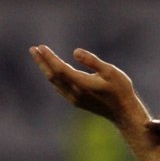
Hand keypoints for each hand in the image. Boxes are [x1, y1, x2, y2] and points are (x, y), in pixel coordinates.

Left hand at [29, 45, 148, 126]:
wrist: (124, 113)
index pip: (60, 68)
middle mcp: (75, 92)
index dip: (49, 57)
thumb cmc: (121, 90)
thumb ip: (92, 61)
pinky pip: (60, 88)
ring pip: (54, 82)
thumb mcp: (111, 72)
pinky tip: (52, 73)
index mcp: (82, 84)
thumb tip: (75, 52)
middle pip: (53, 75)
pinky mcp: (76, 102)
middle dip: (42, 62)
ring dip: (46, 69)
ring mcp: (74, 99)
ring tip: (40, 58)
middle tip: (33, 49)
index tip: (40, 47)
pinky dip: (53, 78)